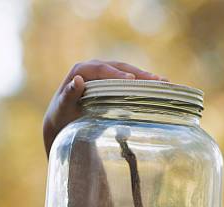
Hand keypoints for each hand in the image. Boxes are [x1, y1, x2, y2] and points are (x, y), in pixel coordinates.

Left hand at [42, 60, 168, 155]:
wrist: (61, 121)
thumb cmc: (60, 116)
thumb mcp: (62, 108)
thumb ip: (68, 95)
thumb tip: (78, 80)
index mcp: (80, 70)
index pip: (100, 69)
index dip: (116, 73)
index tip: (130, 80)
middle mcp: (93, 67)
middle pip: (118, 67)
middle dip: (137, 73)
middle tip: (155, 81)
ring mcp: (104, 74)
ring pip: (126, 72)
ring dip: (144, 77)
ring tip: (163, 82)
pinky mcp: (111, 82)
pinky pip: (128, 80)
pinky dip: (142, 83)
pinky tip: (158, 87)